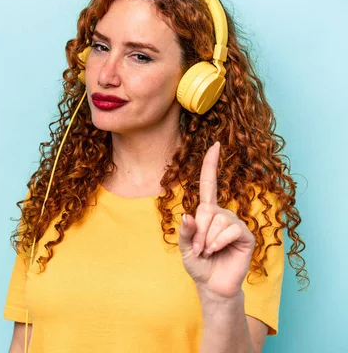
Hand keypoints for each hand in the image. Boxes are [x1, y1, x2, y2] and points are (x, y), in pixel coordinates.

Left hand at [179, 142, 254, 298]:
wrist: (213, 285)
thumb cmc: (199, 264)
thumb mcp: (185, 248)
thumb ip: (185, 232)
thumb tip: (188, 215)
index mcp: (207, 213)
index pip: (210, 184)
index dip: (211, 164)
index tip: (216, 144)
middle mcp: (222, 214)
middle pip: (207, 210)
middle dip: (198, 232)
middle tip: (199, 249)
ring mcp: (235, 224)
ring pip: (218, 221)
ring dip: (208, 240)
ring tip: (208, 252)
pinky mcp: (245, 235)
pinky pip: (230, 230)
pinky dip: (219, 242)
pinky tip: (217, 251)